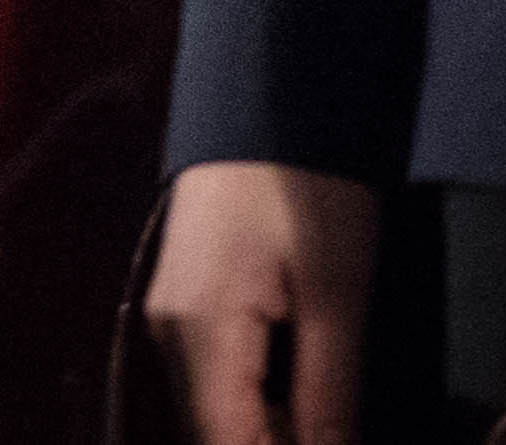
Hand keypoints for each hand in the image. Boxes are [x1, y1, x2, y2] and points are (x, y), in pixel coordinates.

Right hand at [144, 161, 377, 444]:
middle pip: (213, 434)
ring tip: (327, 427)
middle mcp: (169, 335)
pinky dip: (257, 405)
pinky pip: (215, 381)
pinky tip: (303, 406)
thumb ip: (329, 397)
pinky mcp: (186, 303)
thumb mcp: (337, 297)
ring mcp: (172, 317)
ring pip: (214, 412)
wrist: (271, 95)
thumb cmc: (308, 190)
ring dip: (268, 432)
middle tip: (336, 436)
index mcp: (198, 336)